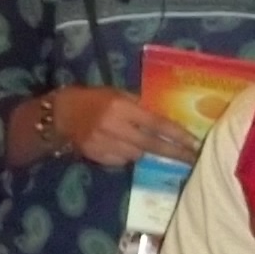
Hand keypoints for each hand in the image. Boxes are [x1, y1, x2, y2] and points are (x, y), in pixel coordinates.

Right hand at [53, 87, 197, 167]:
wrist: (59, 115)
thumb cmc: (92, 99)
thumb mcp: (116, 93)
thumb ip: (139, 105)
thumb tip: (166, 117)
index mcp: (120, 107)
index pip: (156, 123)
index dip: (177, 135)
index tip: (195, 143)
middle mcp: (114, 127)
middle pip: (151, 144)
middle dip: (174, 152)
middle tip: (192, 158)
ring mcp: (104, 144)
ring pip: (137, 155)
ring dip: (145, 151)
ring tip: (144, 144)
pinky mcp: (97, 156)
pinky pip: (122, 160)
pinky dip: (127, 155)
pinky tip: (121, 146)